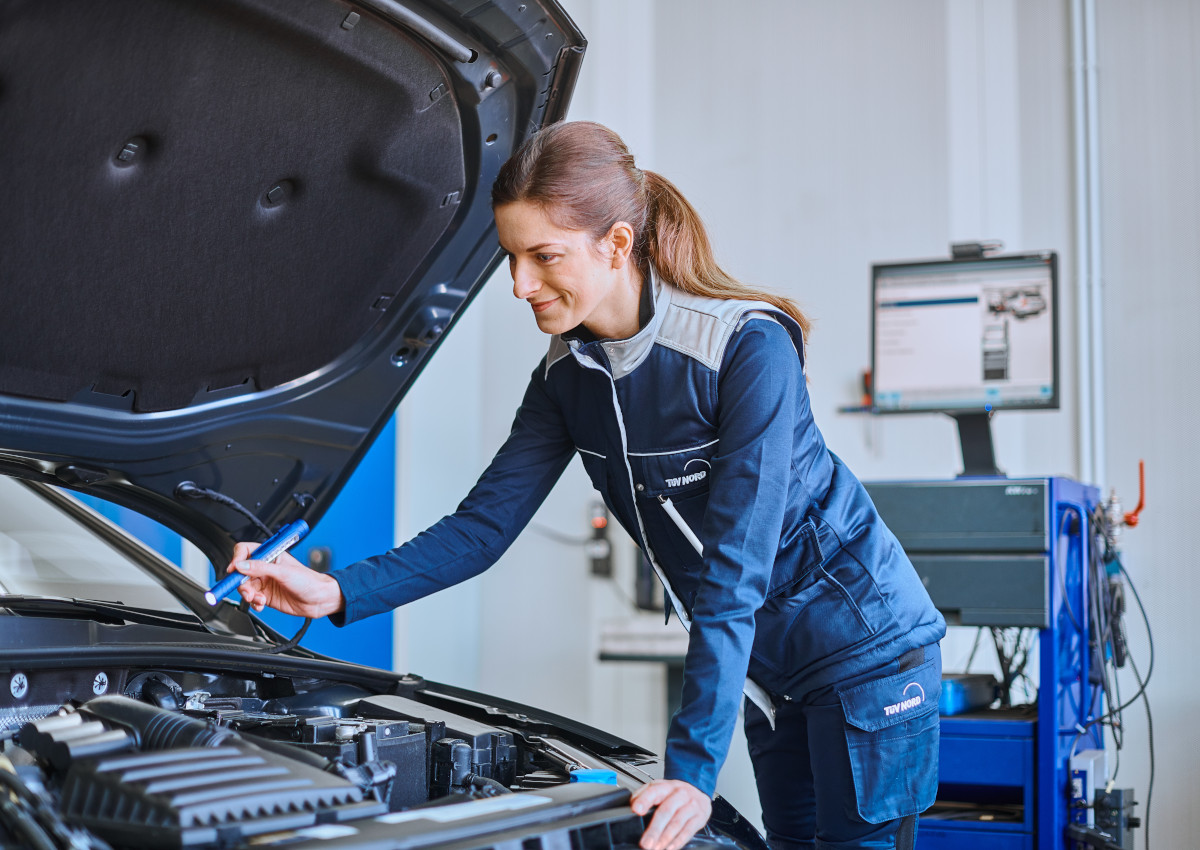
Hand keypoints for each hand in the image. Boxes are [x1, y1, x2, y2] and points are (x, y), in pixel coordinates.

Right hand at [225, 543, 344, 617]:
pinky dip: (253, 603)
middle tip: (247, 591)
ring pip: (244, 587)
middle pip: (241, 572)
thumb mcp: (284, 572)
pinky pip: (251, 599)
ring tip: (258, 599)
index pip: (245, 551)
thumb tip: (241, 565)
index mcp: (270, 555)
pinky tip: (262, 604)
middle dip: (241, 583)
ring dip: (248, 595)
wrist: (319, 600)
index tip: (234, 569)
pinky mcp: (266, 596)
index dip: (237, 559)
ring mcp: (265, 583)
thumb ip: (261, 568)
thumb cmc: (309, 581)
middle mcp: (265, 568)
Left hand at [630, 779, 711, 849]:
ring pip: (677, 823)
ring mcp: (691, 805)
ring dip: (665, 838)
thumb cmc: (675, 794)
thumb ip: (644, 795)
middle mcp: (680, 794)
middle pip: (666, 811)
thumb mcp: (659, 789)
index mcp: (666, 786)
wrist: (698, 793)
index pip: (654, 791)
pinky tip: (670, 848)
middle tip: (645, 843)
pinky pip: (688, 831)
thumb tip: (632, 805)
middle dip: (654, 829)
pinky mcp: (699, 817)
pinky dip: (678, 841)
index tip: (636, 810)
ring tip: (656, 848)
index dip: (644, 800)